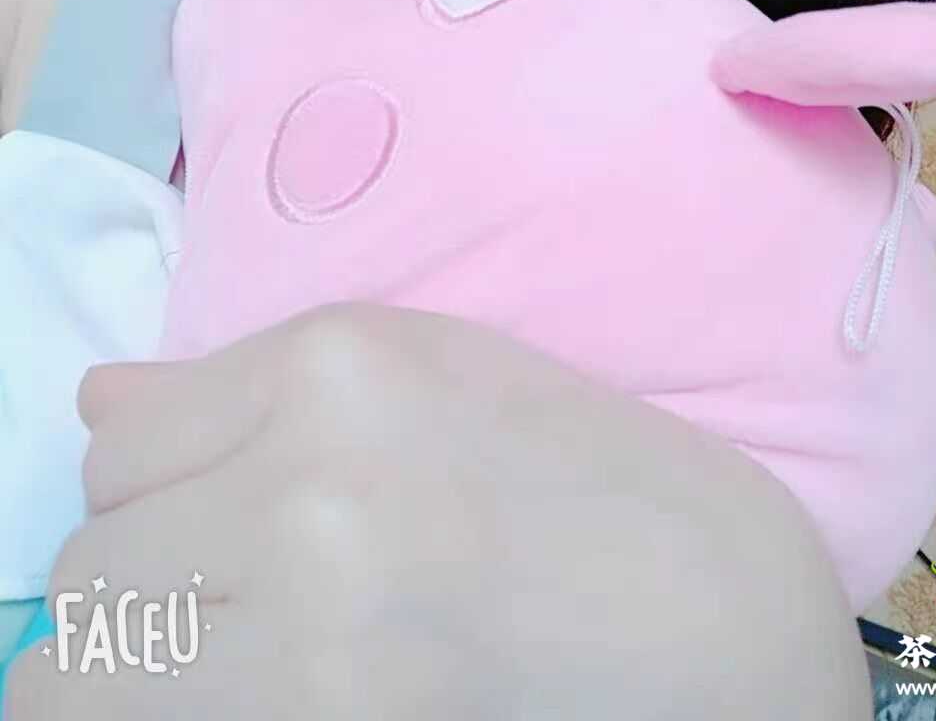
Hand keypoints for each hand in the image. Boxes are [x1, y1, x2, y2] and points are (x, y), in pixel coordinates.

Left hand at [6, 302, 870, 717]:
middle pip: (93, 568)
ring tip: (247, 658)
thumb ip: (258, 384)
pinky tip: (265, 696)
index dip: (160, 489)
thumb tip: (98, 406)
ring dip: (145, 673)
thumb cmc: (603, 486)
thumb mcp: (445, 375)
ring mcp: (312, 636)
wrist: (736, 628)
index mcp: (345, 365)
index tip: (218, 515)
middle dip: (151, 584)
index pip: (117, 443)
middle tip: (250, 600)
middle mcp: (310, 489)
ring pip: (82, 678)